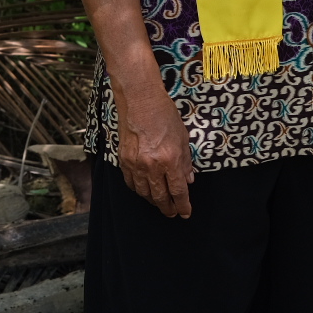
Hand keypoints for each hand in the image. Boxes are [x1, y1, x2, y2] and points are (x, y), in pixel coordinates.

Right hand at [116, 89, 193, 217]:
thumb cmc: (163, 114)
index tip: (185, 212)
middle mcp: (152, 165)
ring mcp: (135, 163)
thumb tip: (188, 179)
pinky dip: (138, 190)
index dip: (183, 205)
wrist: (140, 100)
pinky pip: (131, 182)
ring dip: (153, 201)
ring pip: (144, 193)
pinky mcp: (123, 159)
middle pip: (160, 197)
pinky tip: (144, 190)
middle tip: (172, 212)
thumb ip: (186, 161)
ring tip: (159, 203)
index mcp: (170, 159)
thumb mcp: (183, 137)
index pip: (178, 190)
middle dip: (168, 208)